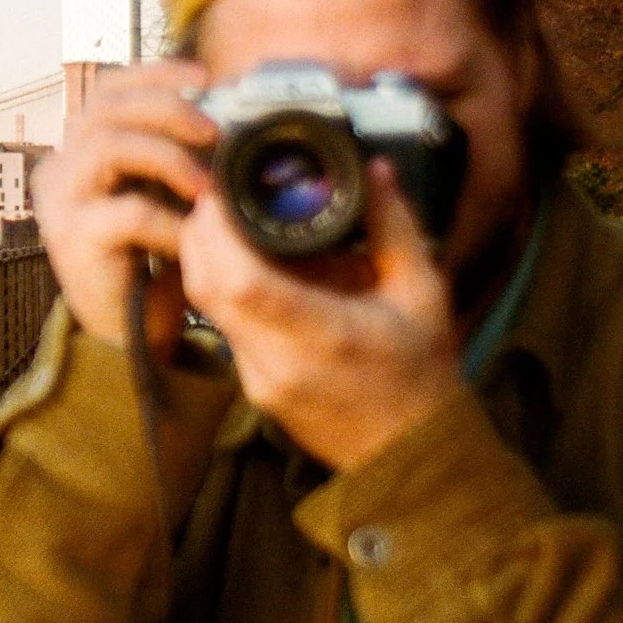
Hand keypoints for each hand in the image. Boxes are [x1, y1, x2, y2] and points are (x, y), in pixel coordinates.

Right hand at [33, 61, 215, 355]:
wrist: (131, 331)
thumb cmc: (151, 257)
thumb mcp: (161, 192)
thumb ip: (174, 152)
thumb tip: (223, 110)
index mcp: (78, 149)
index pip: (107, 89)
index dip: (154, 75)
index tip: (204, 79)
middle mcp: (59, 168)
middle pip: (105, 108)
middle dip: (168, 110)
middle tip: (215, 132)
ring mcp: (60, 203)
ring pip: (109, 147)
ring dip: (169, 158)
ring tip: (208, 186)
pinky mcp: (73, 239)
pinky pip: (128, 211)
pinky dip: (171, 219)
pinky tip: (193, 235)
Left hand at [176, 159, 464, 470]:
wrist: (411, 453)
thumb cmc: (423, 372)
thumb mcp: (422, 293)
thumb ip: (393, 226)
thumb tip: (373, 168)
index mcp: (324, 335)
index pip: (241, 282)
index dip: (216, 232)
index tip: (219, 192)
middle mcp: (279, 362)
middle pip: (207, 289)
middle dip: (199, 235)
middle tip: (213, 194)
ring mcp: (259, 380)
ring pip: (207, 308)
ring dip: (205, 260)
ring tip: (226, 219)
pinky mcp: (252, 386)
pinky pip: (222, 326)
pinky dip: (223, 289)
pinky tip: (245, 263)